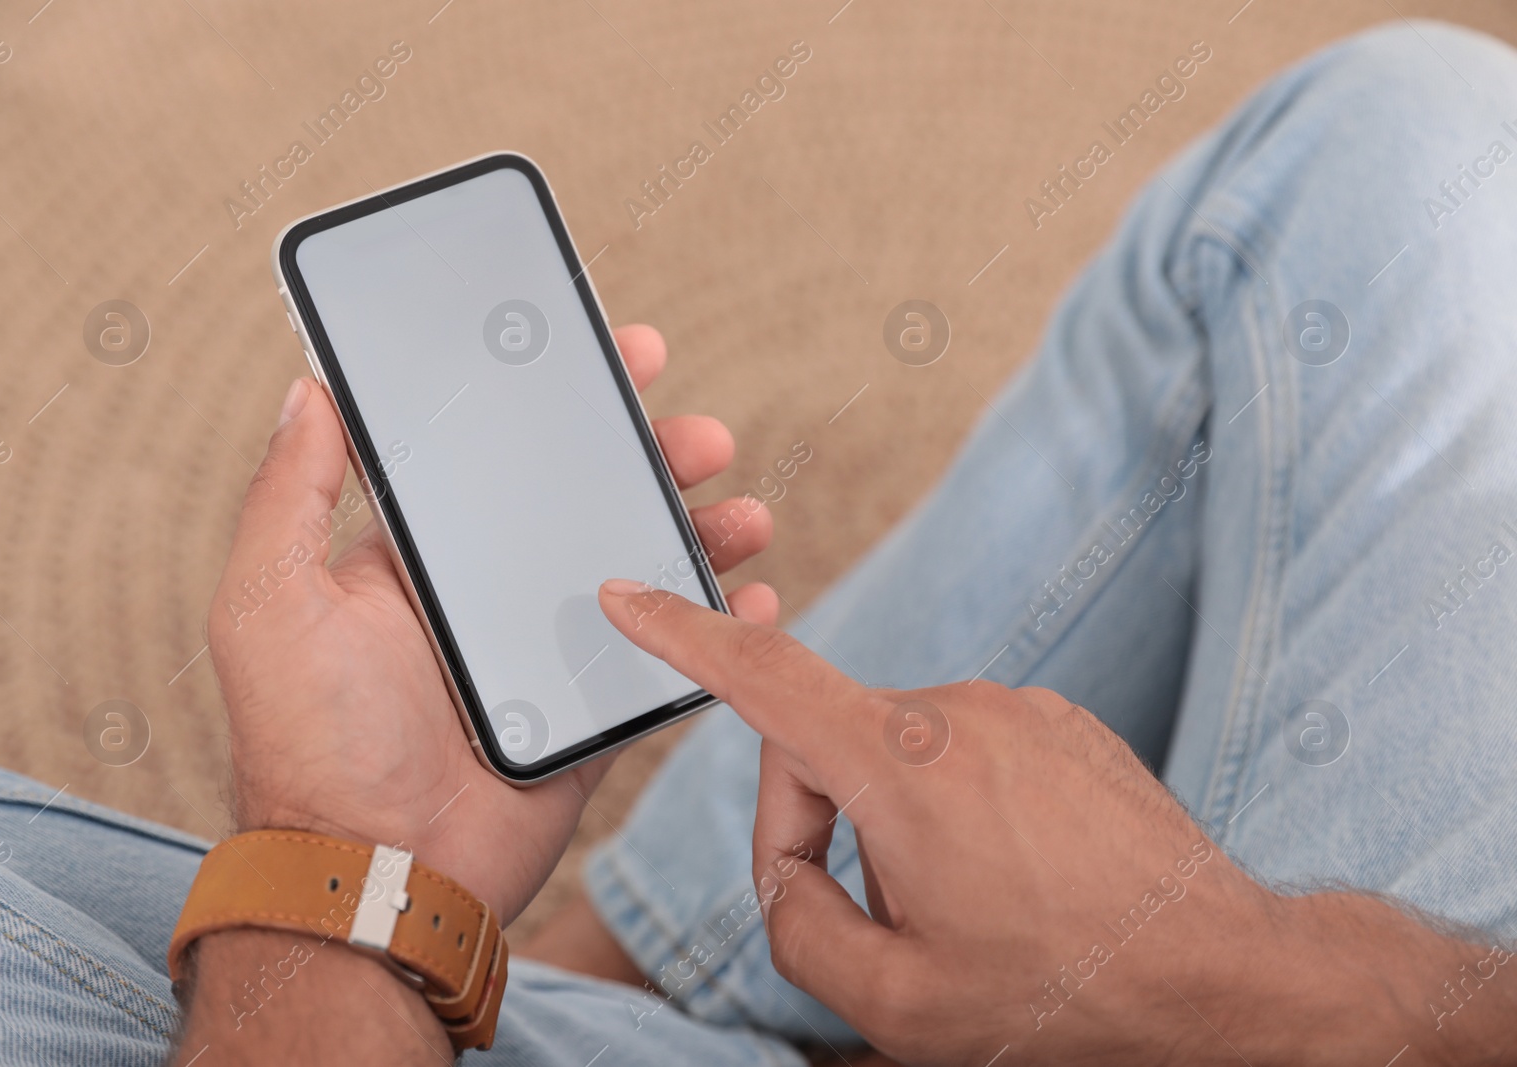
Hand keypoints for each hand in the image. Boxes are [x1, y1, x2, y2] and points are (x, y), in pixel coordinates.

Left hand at [207, 325, 778, 923]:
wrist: (378, 874)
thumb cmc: (311, 740)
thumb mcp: (272, 601)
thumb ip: (291, 494)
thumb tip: (310, 388)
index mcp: (421, 559)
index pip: (500, 455)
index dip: (557, 401)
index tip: (610, 355)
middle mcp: (488, 595)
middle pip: (588, 501)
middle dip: (650, 458)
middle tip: (701, 434)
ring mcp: (548, 655)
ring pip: (640, 570)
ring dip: (698, 531)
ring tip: (745, 513)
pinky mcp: (592, 714)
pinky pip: (666, 656)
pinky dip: (715, 623)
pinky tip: (752, 595)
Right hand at [596, 585, 1516, 1065]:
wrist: (1221, 976)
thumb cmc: (1058, 993)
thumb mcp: (894, 1003)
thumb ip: (798, 925)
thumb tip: (789, 871)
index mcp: (902, 764)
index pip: (763, 680)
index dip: (680, 634)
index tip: (627, 593)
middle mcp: (957, 710)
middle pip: (826, 744)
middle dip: (822, 827)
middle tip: (884, 922)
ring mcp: (1017, 708)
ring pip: (899, 756)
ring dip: (899, 826)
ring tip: (974, 908)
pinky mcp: (1060, 723)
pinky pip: (967, 752)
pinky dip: (959, 809)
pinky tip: (1016, 877)